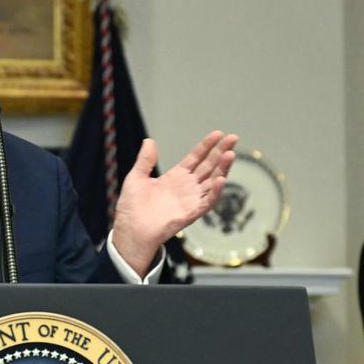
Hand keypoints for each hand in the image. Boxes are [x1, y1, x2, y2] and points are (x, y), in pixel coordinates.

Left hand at [111, 130, 236, 276]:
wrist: (130, 230)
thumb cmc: (132, 207)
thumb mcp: (136, 178)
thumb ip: (145, 160)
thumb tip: (149, 140)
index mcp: (175, 177)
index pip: (195, 158)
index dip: (206, 146)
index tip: (218, 133)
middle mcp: (186, 187)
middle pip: (208, 166)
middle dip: (221, 152)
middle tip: (233, 137)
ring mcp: (190, 200)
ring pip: (212, 181)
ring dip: (222, 168)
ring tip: (230, 153)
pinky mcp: (191, 213)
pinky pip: (207, 202)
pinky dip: (215, 192)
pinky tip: (220, 179)